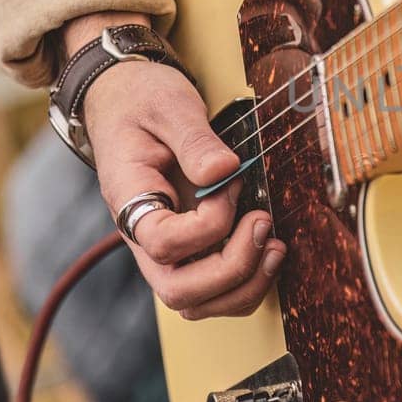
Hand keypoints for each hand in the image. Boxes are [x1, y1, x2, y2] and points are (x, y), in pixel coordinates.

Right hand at [69, 13, 287, 319]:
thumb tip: (225, 171)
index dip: (208, 225)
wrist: (126, 98)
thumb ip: (195, 139)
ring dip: (243, 285)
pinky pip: (210, 289)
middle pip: (178, 291)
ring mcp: (163, 247)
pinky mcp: (186, 247)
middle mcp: (141, 234)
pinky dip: (245, 282)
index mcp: (129, 197)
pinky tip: (269, 249)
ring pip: (195, 302)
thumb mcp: (169, 106)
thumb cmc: (143, 100)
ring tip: (275, 245)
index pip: (162, 242)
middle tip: (264, 226)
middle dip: (232, 270)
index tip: (230, 185)